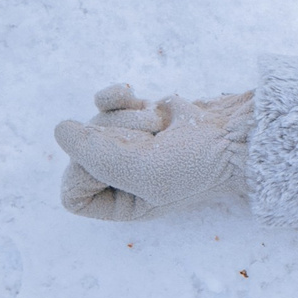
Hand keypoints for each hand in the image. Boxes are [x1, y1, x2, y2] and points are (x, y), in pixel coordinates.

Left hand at [56, 84, 252, 219]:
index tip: (121, 165)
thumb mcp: (144, 171)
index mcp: (123, 205)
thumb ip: (93, 156)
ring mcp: (127, 145)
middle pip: (81, 152)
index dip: (86, 174)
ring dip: (130, 118)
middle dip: (117, 138)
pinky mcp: (136, 117)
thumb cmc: (199, 164)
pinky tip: (132, 93)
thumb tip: (61, 129)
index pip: (72, 194)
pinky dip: (116, 96)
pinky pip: (104, 102)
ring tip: (162, 128)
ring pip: (95, 123)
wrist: (237, 132)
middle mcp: (121, 178)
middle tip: (152, 141)